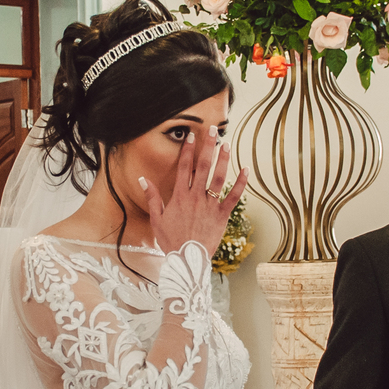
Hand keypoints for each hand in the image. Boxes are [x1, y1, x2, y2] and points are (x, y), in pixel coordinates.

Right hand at [140, 125, 249, 256]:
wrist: (187, 259)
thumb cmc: (171, 240)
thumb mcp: (157, 219)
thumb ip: (152, 197)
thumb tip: (143, 179)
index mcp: (179, 197)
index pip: (184, 168)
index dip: (188, 150)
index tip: (192, 136)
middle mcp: (196, 197)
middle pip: (202, 167)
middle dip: (208, 147)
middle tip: (213, 130)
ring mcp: (210, 206)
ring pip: (218, 178)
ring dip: (223, 160)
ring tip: (226, 144)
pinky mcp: (222, 216)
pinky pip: (233, 197)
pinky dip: (240, 184)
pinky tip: (245, 170)